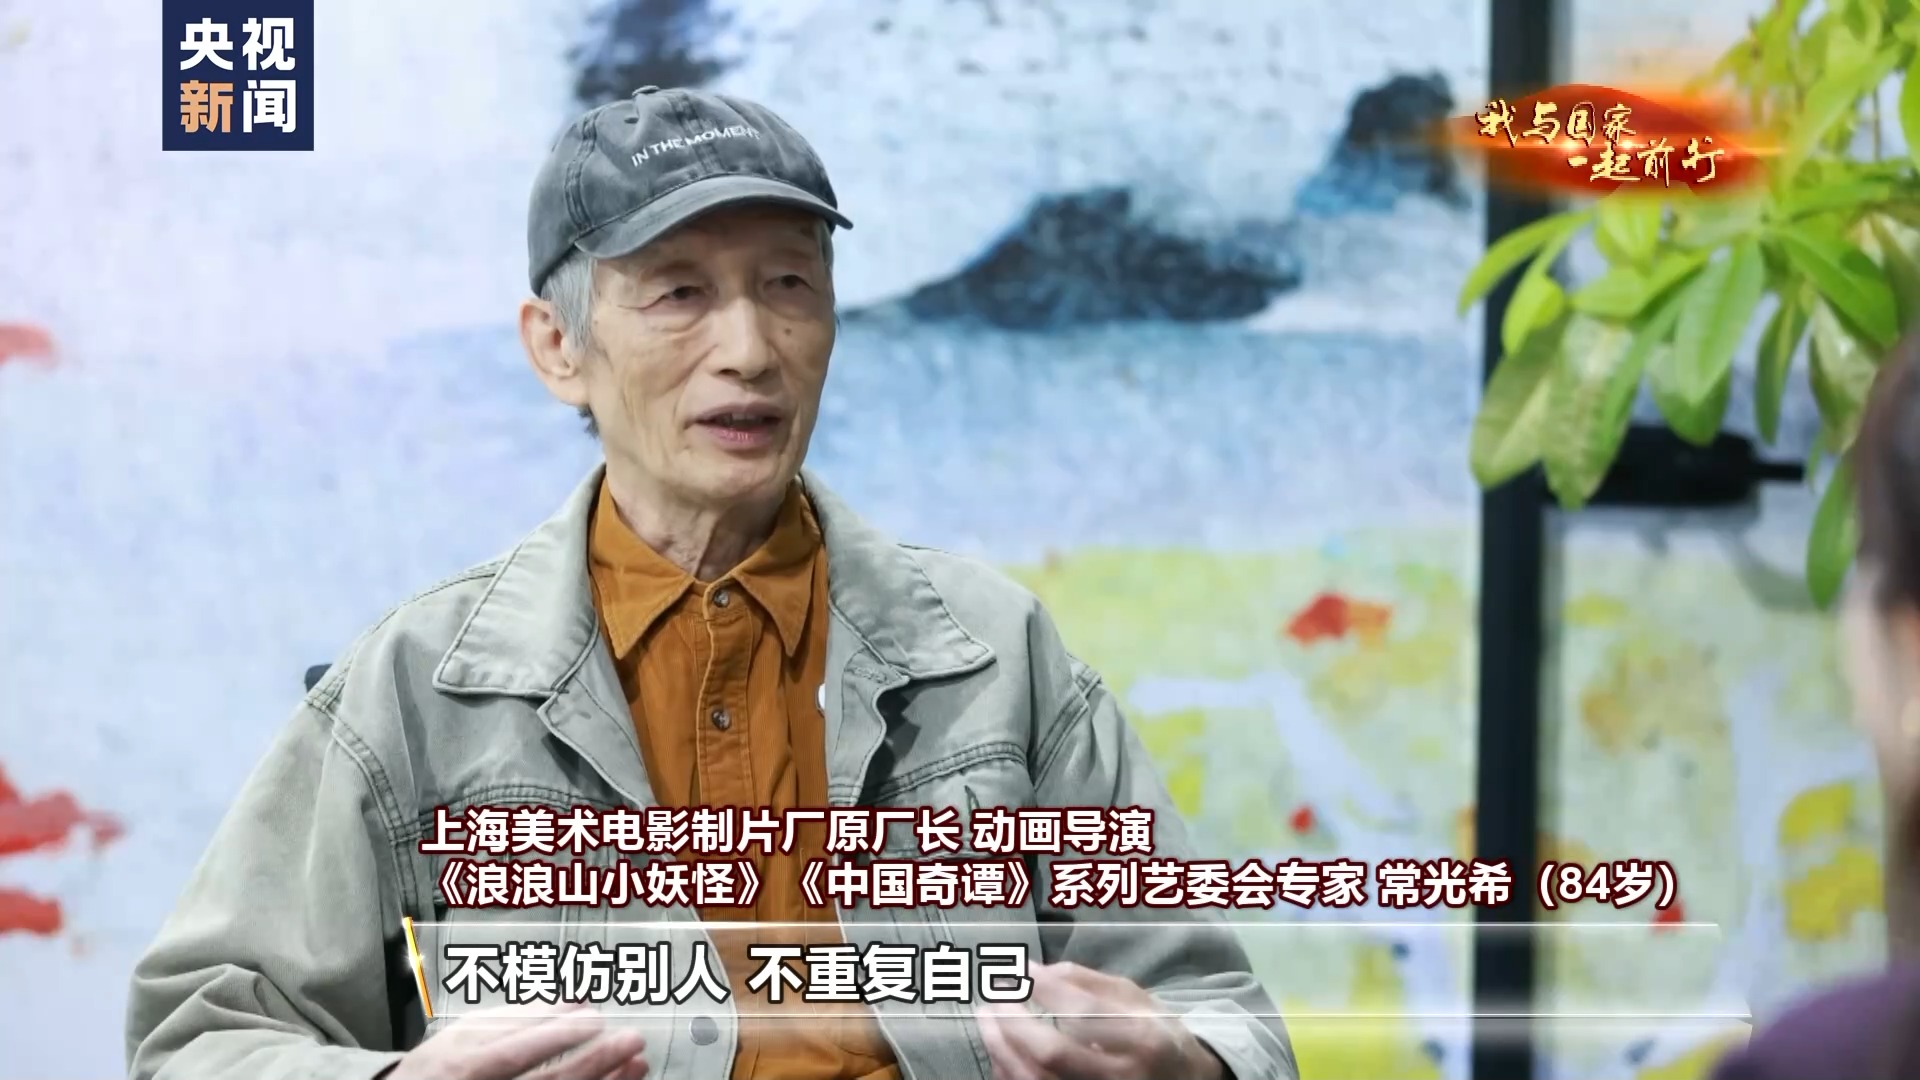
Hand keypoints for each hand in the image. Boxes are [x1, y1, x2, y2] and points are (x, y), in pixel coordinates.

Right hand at [384, 1003, 648, 1079]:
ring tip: (637, 1065)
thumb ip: (519, 1018)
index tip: (596, 1018)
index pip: (516, 1051)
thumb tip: (574, 1002)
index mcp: (467, 1066)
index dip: (557, 1036)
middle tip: (632, 1040)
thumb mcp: (466, 1036)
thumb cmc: (439, 1070)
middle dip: (594, 1062)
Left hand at [977, 963, 1223, 1079]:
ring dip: (1002, 1048)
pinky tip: (1000, 1048)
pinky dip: (1009, 1071)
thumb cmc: (1154, 1033)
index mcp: (1142, 1038)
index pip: (1085, 1013)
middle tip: (993, 1000)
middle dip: (1014, 1023)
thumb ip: (1089, 982)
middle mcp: (1122, 1075)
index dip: (1047, 990)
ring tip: (987, 1019)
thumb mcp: (1136, 998)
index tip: (1021, 971)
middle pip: (1054, 1053)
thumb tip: (1038, 971)